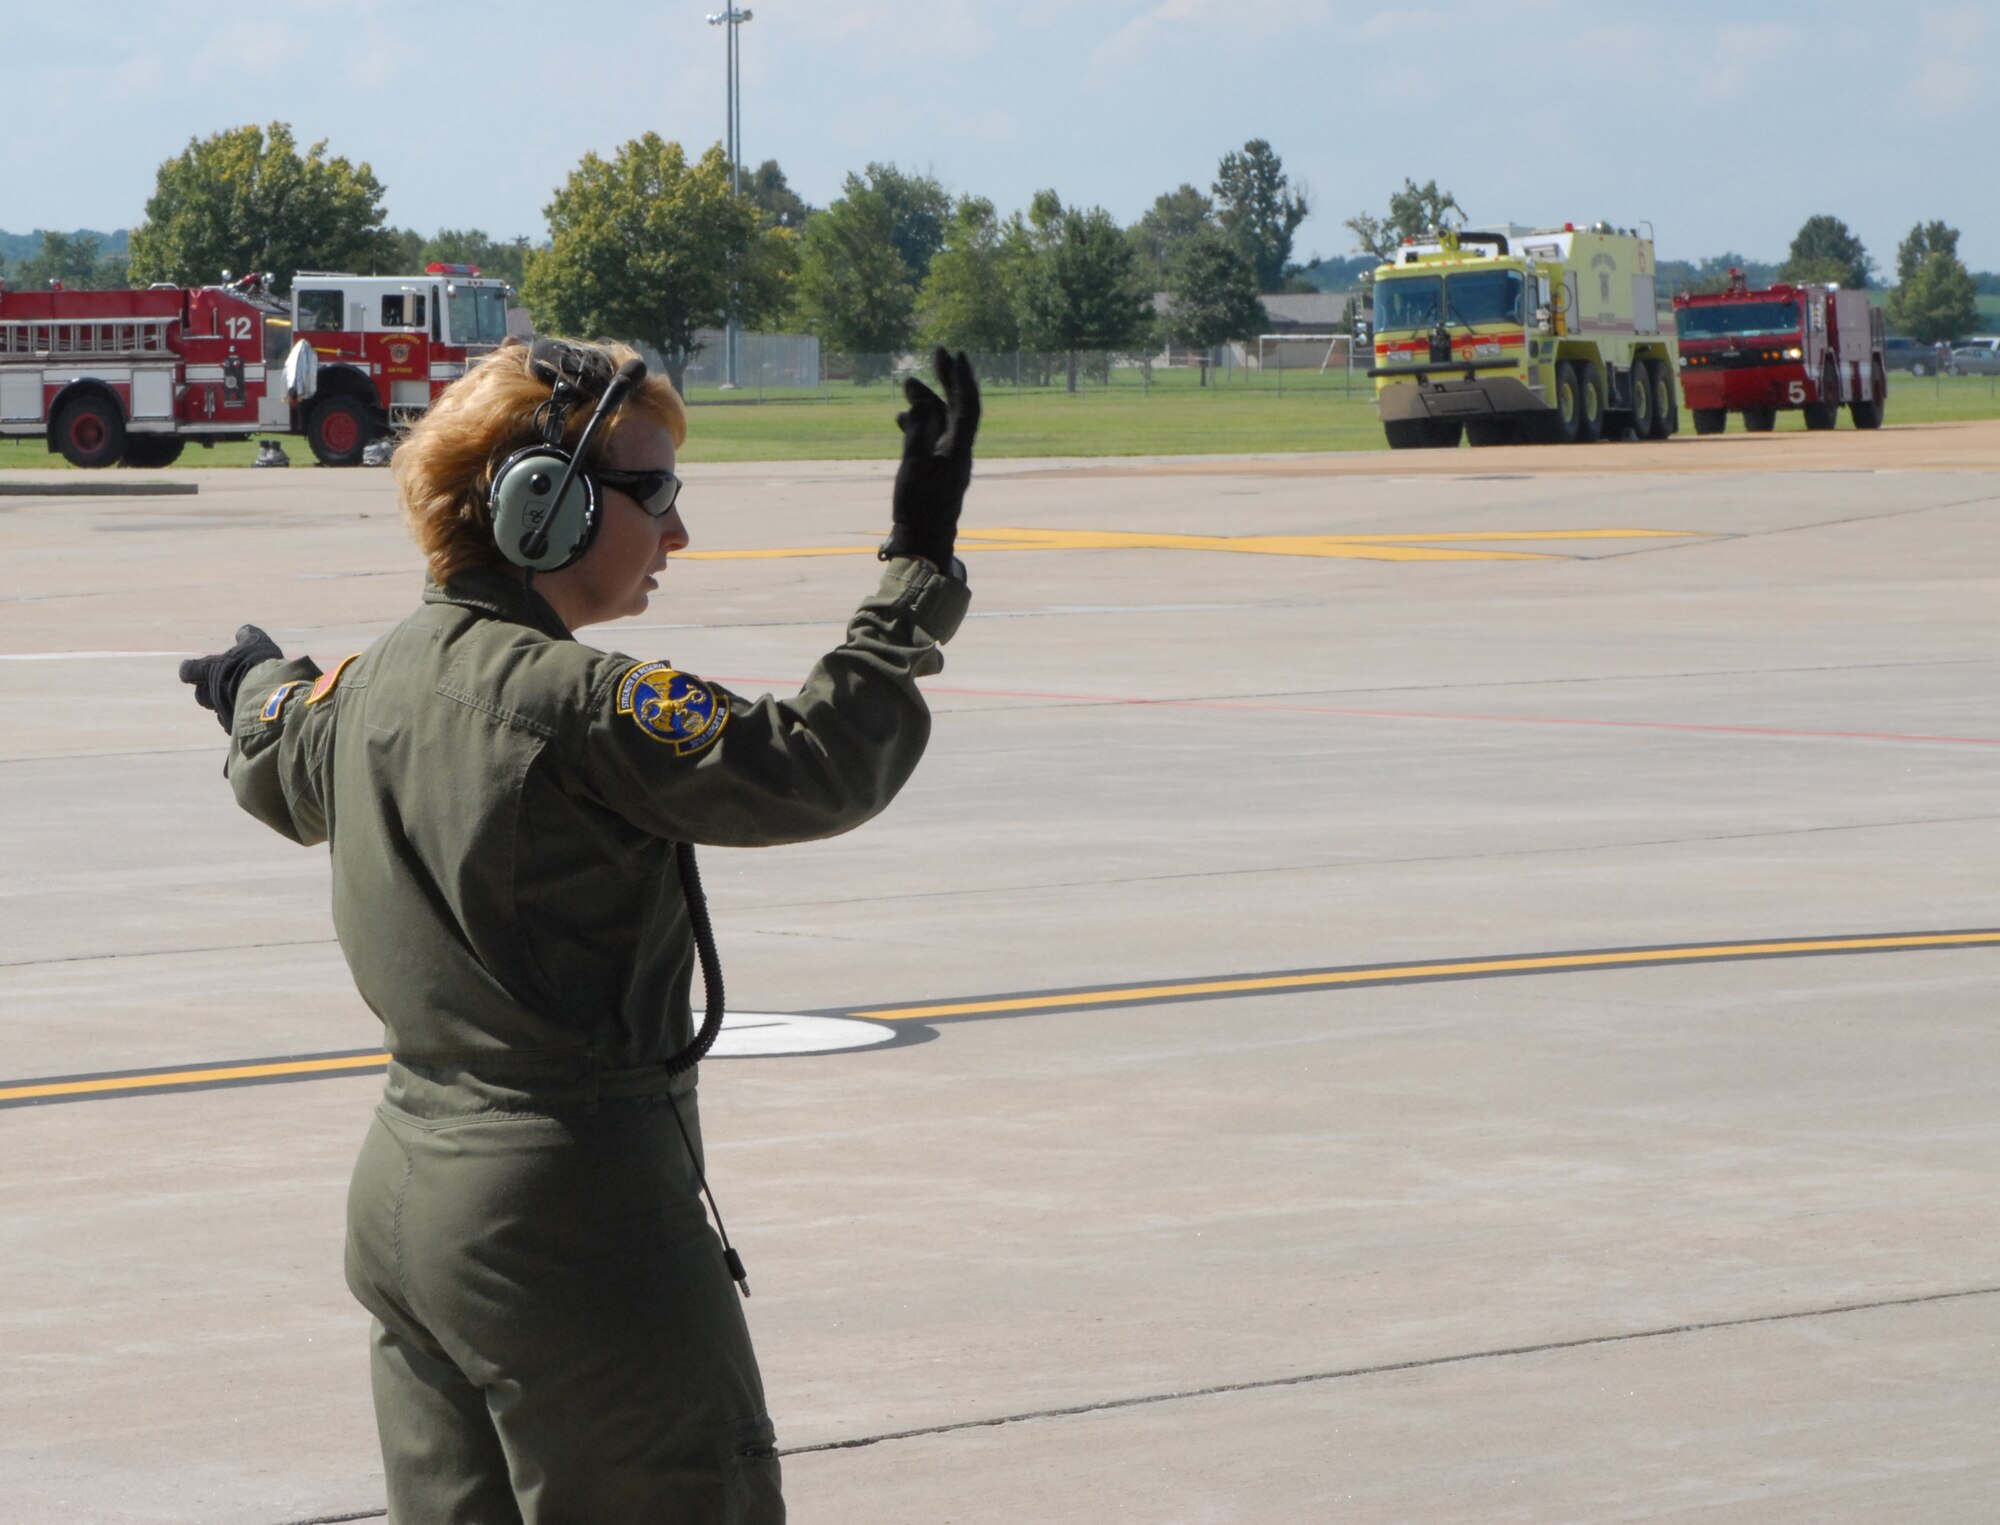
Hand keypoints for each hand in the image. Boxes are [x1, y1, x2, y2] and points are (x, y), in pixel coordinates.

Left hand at [179, 625, 283, 730]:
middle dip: (211, 692)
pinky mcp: (234, 727)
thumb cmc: (259, 665)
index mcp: (209, 669)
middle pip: (201, 695)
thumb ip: (248, 636)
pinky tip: (252, 715)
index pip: (188, 670)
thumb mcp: (256, 643)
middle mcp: (211, 691)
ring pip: (218, 711)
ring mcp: (221, 710)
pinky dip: (239, 720)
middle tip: (227, 686)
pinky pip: (232, 725)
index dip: (190, 670)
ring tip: (243, 701)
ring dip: (226, 706)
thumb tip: (243, 630)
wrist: (270, 695)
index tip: (191, 670)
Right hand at [881, 347, 979, 569]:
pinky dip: (918, 423)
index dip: (963, 378)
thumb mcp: (913, 467)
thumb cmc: (919, 509)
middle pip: (957, 407)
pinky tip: (901, 417)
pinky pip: (931, 438)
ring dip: (927, 400)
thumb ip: (918, 433)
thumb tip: (924, 403)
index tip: (956, 354)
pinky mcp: (937, 470)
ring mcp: (948, 461)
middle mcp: (958, 452)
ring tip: (906, 383)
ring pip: (942, 421)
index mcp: (958, 450)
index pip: (967, 405)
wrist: (924, 542)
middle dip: (948, 378)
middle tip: (937, 351)